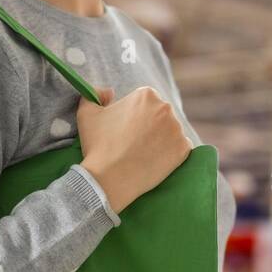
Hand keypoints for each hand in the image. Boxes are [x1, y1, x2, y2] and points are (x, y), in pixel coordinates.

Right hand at [77, 86, 192, 213]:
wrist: (109, 179)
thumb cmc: (98, 146)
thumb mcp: (87, 114)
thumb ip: (95, 94)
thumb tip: (109, 92)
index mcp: (146, 95)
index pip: (145, 103)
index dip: (134, 118)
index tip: (125, 131)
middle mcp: (165, 108)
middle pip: (160, 116)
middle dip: (150, 127)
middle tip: (134, 144)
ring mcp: (177, 129)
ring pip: (170, 132)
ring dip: (161, 140)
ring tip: (143, 154)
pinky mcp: (183, 149)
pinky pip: (179, 149)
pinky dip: (170, 155)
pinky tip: (154, 161)